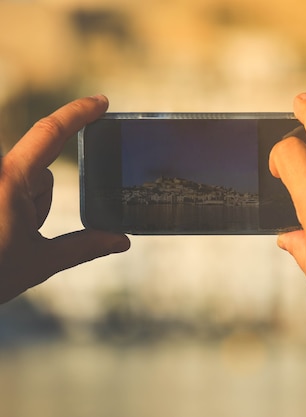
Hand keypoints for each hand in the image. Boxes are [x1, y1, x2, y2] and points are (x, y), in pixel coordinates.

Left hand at [0, 95, 129, 303]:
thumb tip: (122, 240)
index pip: (50, 132)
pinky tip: (2, 235)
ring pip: (25, 185)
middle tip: (25, 237)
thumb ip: (84, 247)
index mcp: (10, 180)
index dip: (78, 113)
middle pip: (41, 173)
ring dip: (27, 209)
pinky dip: (14, 209)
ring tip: (7, 240)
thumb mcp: (39, 262)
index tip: (101, 102)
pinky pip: (11, 190)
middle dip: (41, 203)